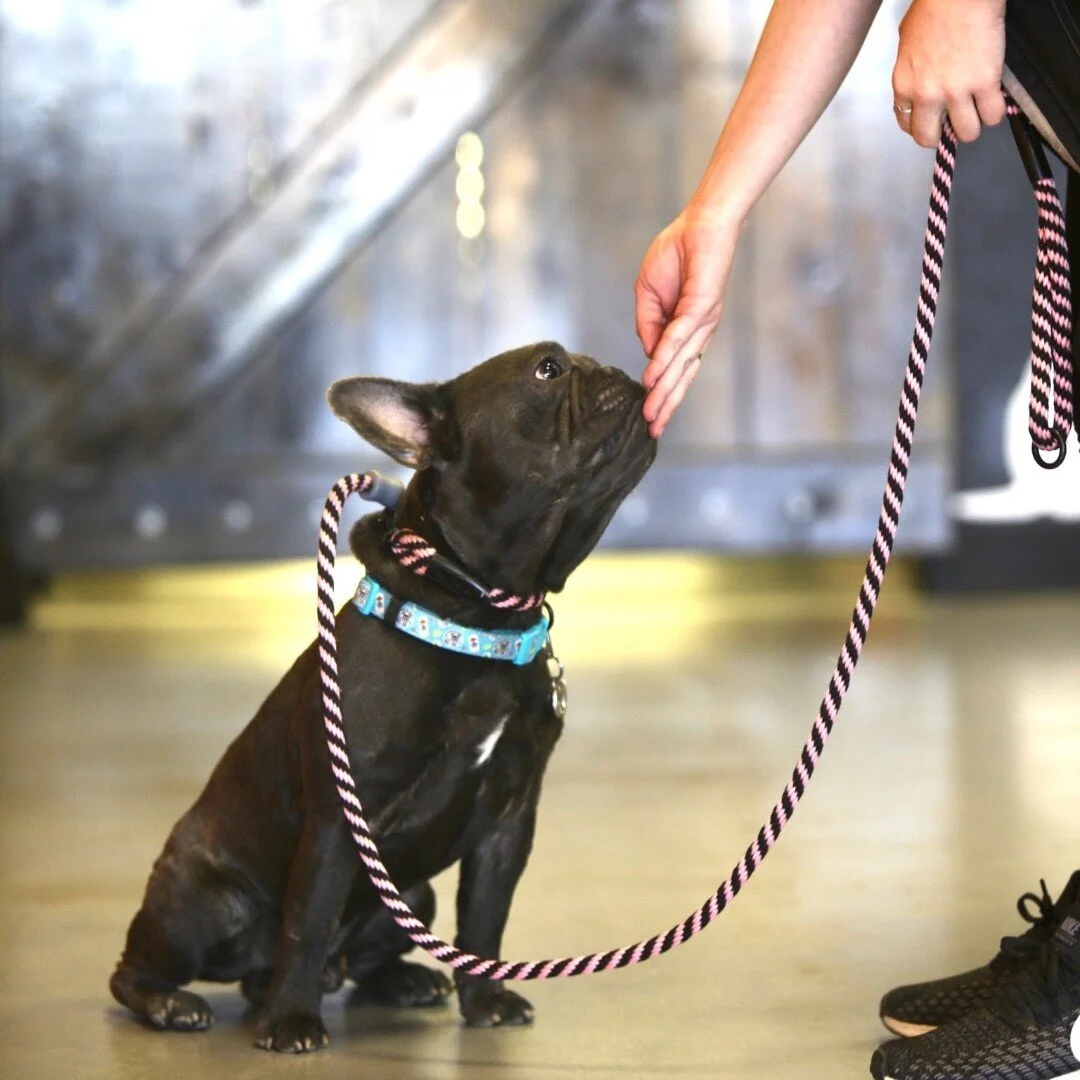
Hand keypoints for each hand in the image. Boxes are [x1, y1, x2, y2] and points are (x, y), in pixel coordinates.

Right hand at [634, 210, 738, 437]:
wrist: (701, 222)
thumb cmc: (677, 252)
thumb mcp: (648, 292)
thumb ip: (647, 322)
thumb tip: (649, 352)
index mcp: (686, 329)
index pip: (673, 368)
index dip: (660, 391)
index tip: (649, 415)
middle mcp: (698, 331)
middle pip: (680, 376)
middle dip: (666, 404)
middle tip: (653, 431)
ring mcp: (702, 322)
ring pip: (680, 364)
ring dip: (665, 391)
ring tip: (651, 414)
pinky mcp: (702, 306)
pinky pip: (678, 338)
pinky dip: (665, 358)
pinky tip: (653, 376)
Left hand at [892, 0, 1005, 146]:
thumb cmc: (935, 8)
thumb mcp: (907, 44)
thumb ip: (911, 71)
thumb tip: (920, 83)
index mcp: (904, 85)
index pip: (907, 124)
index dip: (922, 125)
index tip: (931, 121)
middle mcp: (926, 95)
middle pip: (930, 138)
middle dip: (943, 134)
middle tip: (953, 122)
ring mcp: (956, 92)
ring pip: (966, 132)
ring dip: (973, 124)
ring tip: (977, 109)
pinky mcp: (985, 83)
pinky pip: (993, 115)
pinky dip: (996, 112)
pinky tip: (994, 100)